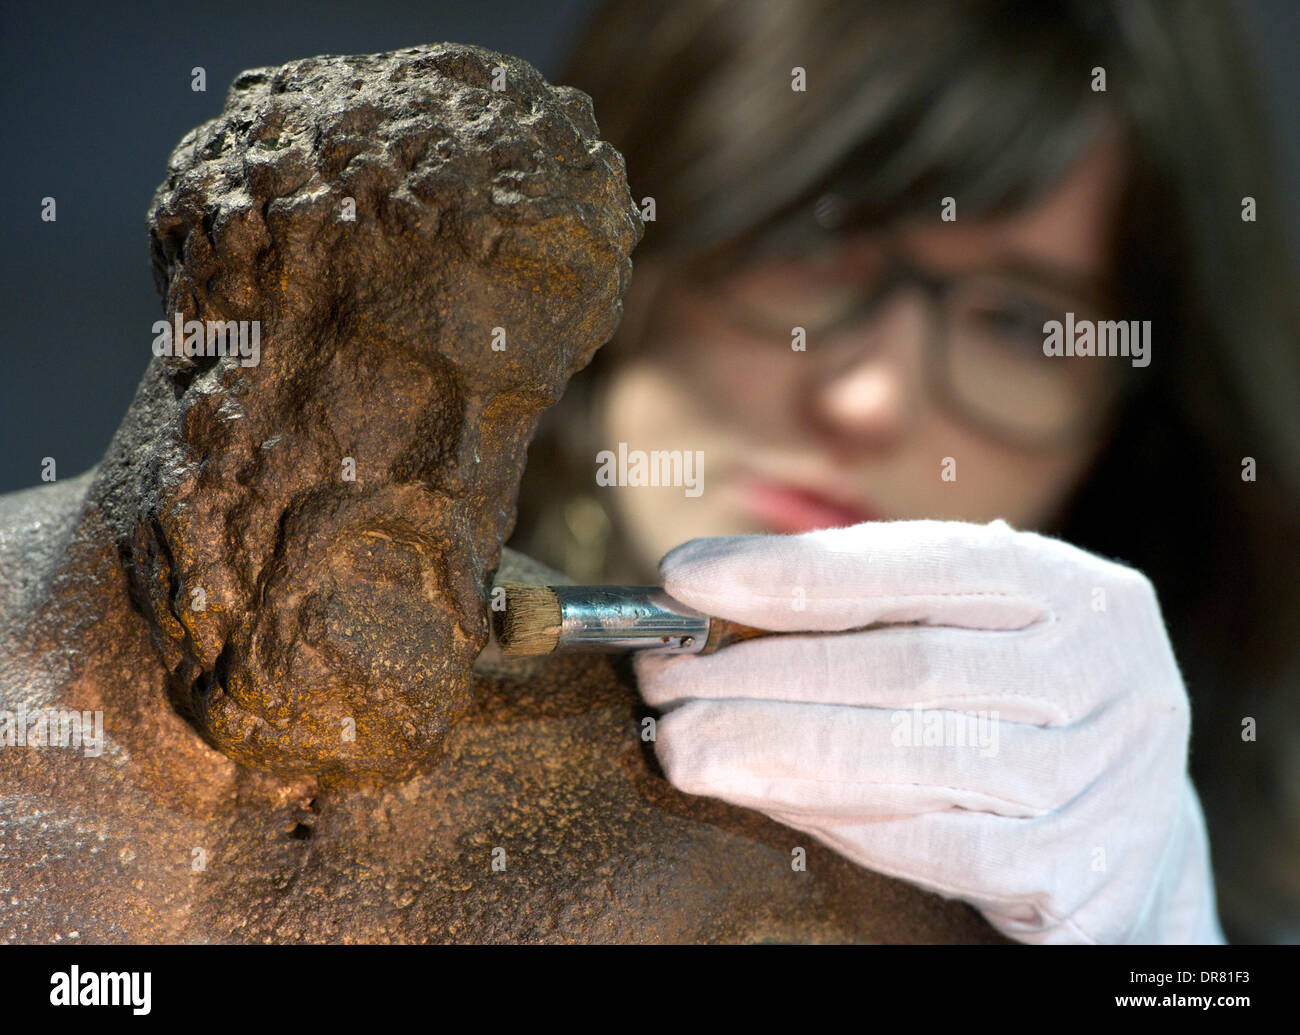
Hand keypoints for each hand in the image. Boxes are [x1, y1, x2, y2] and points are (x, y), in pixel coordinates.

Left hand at [634, 518, 1223, 943]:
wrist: (1132, 834)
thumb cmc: (1018, 704)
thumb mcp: (976, 628)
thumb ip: (872, 604)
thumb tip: (713, 593)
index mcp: (1074, 590)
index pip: (918, 566)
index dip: (793, 572)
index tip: (685, 580)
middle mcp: (1104, 673)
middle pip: (907, 668)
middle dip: (763, 672)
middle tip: (664, 678)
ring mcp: (1100, 777)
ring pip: (914, 758)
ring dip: (777, 749)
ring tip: (685, 743)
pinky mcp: (1075, 870)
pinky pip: (930, 844)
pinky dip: (833, 816)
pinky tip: (760, 792)